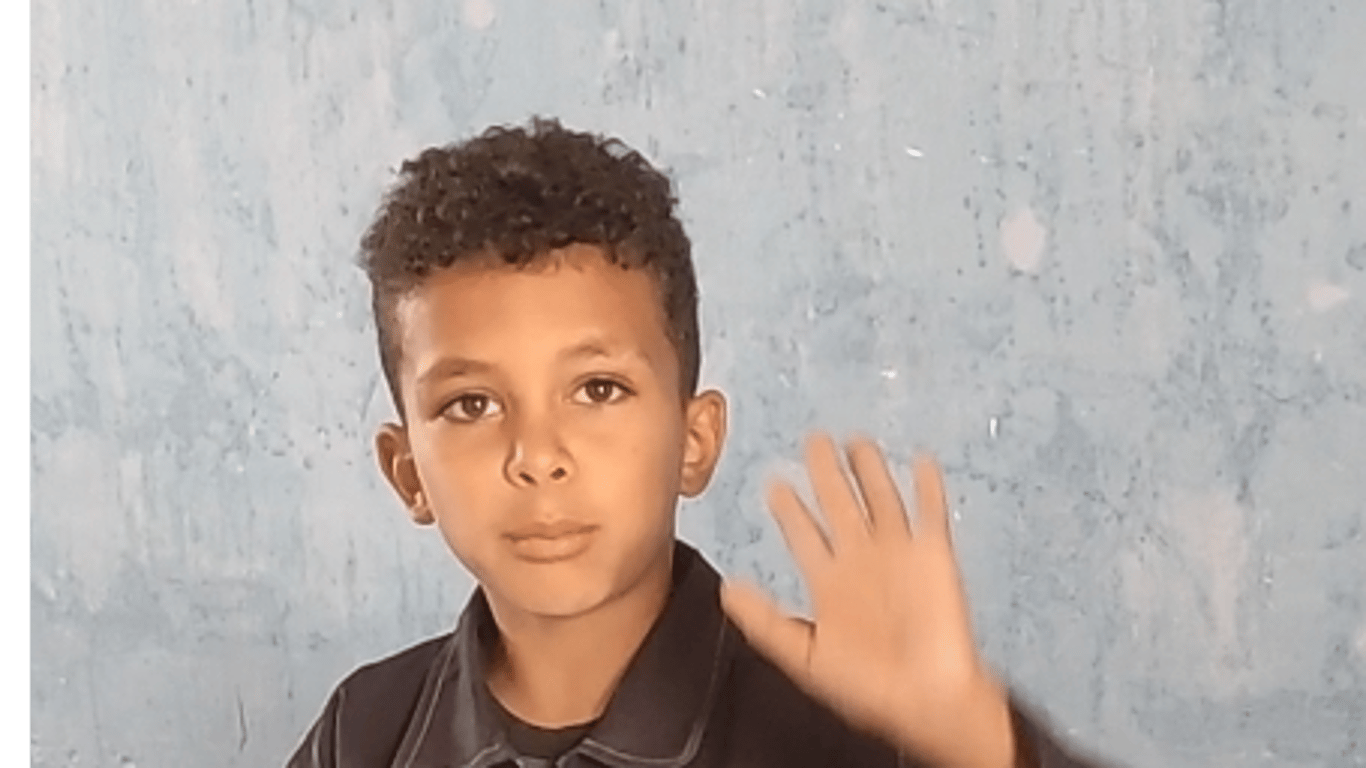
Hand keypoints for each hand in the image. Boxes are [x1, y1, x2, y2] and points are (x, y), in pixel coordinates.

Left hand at [720, 434, 1017, 767]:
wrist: (926, 701)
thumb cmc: (869, 688)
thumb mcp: (804, 655)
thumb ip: (765, 622)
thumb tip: (727, 591)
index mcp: (831, 582)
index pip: (805, 533)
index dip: (788, 507)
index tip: (773, 481)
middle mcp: (862, 562)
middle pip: (839, 504)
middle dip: (825, 472)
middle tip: (813, 439)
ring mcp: (899, 556)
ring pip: (881, 499)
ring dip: (869, 470)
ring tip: (856, 441)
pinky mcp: (934, 556)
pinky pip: (930, 513)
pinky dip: (927, 486)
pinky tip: (920, 460)